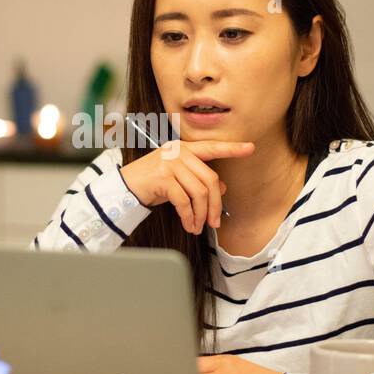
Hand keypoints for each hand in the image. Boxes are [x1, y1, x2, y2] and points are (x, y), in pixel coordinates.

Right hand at [119, 140, 254, 234]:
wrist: (123, 188)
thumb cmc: (152, 183)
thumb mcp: (178, 179)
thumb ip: (198, 180)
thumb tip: (222, 189)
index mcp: (184, 148)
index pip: (212, 147)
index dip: (232, 149)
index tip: (250, 148)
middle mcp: (178, 151)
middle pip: (210, 179)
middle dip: (215, 205)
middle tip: (214, 222)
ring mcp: (170, 163)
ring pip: (199, 192)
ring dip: (201, 214)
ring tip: (197, 226)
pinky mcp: (163, 178)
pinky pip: (184, 201)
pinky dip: (188, 217)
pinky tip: (188, 224)